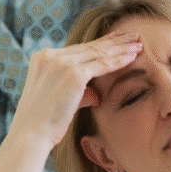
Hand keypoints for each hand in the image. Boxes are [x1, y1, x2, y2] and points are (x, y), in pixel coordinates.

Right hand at [8, 31, 141, 150]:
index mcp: (43, 59)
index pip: (78, 49)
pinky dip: (119, 60)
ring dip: (121, 48)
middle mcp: (51, 56)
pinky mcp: (73, 74)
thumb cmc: (44, 125)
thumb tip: (96, 95)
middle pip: (89, 46)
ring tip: (139, 43)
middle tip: (133, 36)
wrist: (31, 135)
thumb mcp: (60, 102)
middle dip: (114, 41)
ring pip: (98, 52)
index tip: (117, 41)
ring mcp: (61, 63)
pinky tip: (133, 57)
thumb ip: (79, 94)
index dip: (100, 44)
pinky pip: (102, 64)